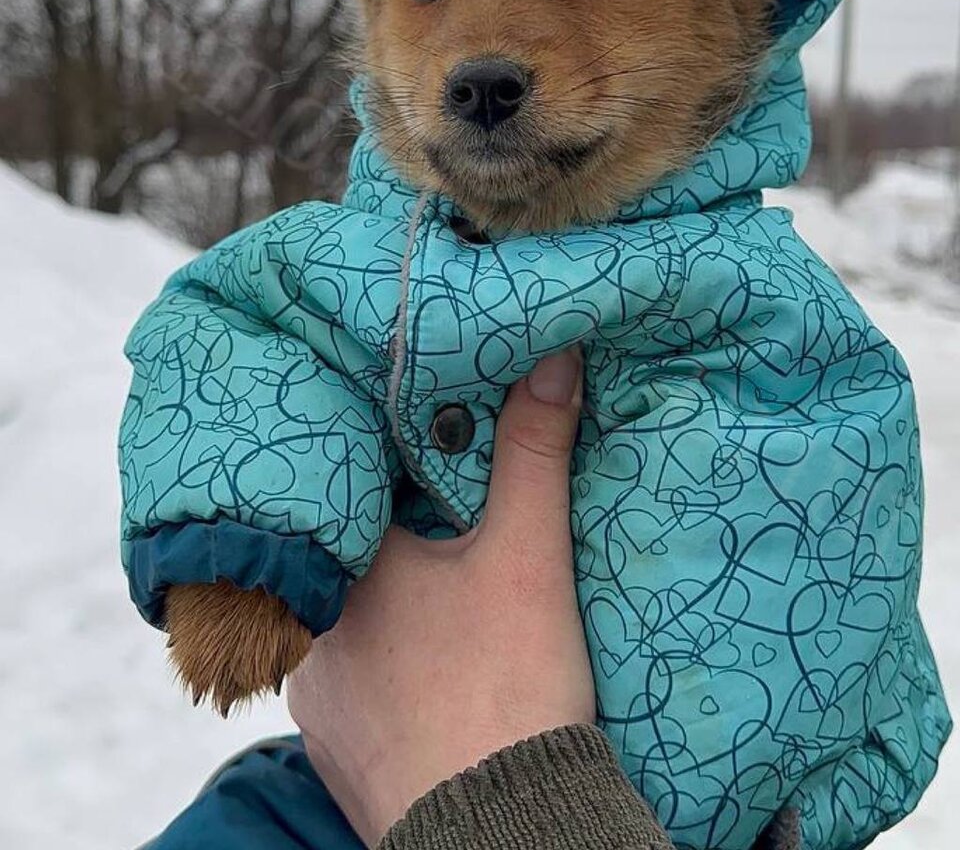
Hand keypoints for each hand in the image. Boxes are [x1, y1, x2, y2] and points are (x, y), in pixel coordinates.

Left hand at [287, 347, 591, 847]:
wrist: (499, 834)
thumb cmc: (507, 685)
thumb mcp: (528, 555)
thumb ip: (534, 452)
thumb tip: (553, 355)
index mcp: (348, 565)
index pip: (357, 486)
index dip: (395, 463)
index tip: (427, 447)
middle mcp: (316, 628)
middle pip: (357, 554)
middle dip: (401, 538)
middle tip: (447, 524)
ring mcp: (318, 695)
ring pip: (355, 620)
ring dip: (394, 608)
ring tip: (445, 602)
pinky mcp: (336, 748)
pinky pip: (357, 683)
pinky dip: (391, 668)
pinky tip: (434, 670)